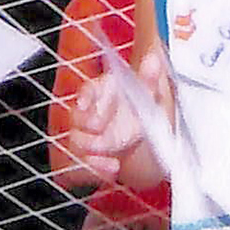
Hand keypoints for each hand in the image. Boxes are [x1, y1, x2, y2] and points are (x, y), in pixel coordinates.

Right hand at [64, 45, 172, 177]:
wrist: (144, 144)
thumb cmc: (139, 114)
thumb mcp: (149, 98)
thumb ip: (149, 81)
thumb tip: (153, 61)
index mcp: (103, 92)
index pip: (88, 91)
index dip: (85, 98)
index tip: (85, 105)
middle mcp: (90, 114)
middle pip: (77, 118)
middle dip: (87, 124)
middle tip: (99, 126)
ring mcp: (86, 137)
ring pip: (76, 142)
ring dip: (91, 148)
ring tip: (110, 152)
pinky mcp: (86, 158)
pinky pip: (81, 165)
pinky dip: (94, 168)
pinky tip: (110, 167)